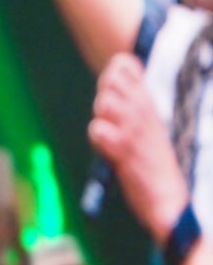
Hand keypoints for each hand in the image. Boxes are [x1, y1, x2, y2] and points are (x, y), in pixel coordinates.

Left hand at [88, 53, 188, 242]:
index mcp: (148, 103)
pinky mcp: (124, 151)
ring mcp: (134, 130)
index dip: (112, 73)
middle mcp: (143, 112)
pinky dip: (98, 139)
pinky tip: (108, 150)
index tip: (113, 91)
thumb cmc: (151, 161)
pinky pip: (98, 130)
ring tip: (111, 135)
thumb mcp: (146, 124)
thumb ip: (131, 101)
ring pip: (103, 103)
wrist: (167, 197)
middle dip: (101, 94)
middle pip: (110, 81)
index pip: (124, 66)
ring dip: (100, 116)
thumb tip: (115, 74)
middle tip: (110, 117)